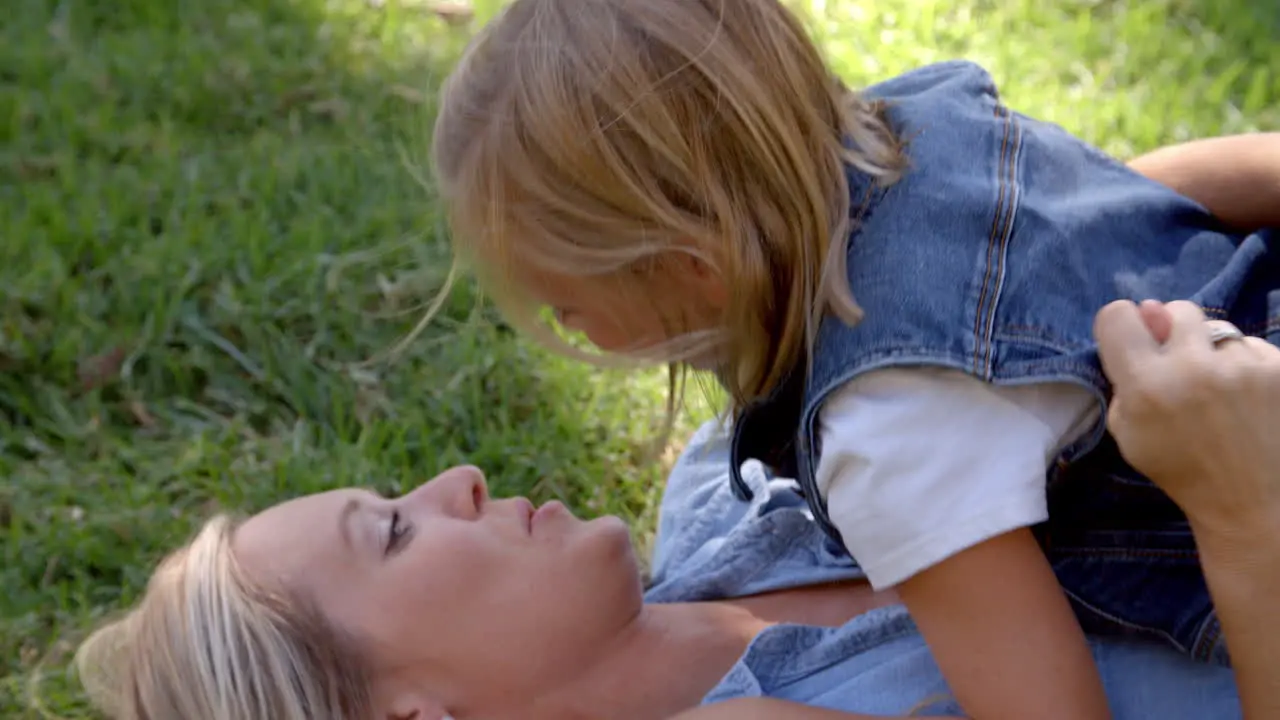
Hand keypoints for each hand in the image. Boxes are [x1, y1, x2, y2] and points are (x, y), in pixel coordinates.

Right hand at [1093, 299, 1279, 539]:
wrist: (1255, 503)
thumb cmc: (1181, 470)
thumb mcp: (1129, 432)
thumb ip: (1127, 375)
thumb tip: (1148, 312)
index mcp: (1146, 385)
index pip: (1118, 315)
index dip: (1122, 326)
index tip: (1131, 344)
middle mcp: (1193, 366)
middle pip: (1175, 309)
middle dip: (1174, 333)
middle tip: (1181, 366)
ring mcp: (1243, 364)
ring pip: (1218, 329)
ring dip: (1212, 352)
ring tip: (1221, 390)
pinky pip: (1252, 346)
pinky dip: (1246, 365)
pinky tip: (1248, 398)